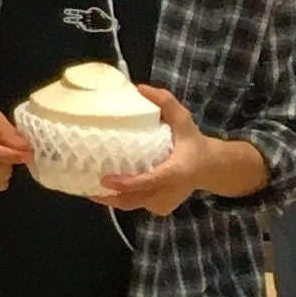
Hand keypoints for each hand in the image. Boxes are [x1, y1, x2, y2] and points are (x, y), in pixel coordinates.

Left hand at [97, 86, 222, 216]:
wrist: (210, 168)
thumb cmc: (193, 142)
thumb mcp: (184, 120)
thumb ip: (166, 103)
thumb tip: (140, 88)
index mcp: (175, 172)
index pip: (149, 181)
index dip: (126, 183)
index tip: (105, 180)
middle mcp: (169, 191)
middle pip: (134, 199)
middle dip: (109, 196)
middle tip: (85, 183)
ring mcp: (165, 203)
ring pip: (132, 205)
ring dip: (111, 199)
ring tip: (88, 186)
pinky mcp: (161, 208)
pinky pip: (137, 206)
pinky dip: (122, 199)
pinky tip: (107, 189)